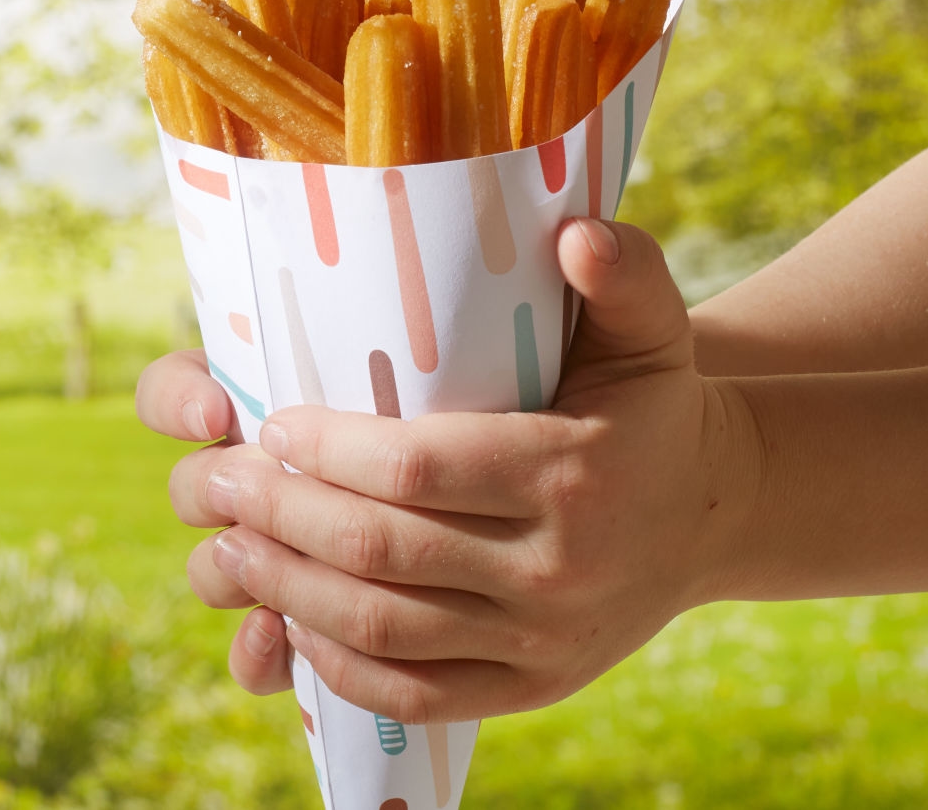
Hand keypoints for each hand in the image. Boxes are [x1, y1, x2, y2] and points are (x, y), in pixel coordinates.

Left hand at [137, 220, 759, 720]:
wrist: (711, 513)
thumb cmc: (655, 405)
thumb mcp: (653, 327)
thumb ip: (623, 272)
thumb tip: (577, 235)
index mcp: (572, 472)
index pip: (418, 469)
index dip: (330, 450)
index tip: (273, 420)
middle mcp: (556, 568)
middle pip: (383, 551)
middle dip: (281, 516)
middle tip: (216, 482)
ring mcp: (541, 641)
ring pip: (384, 628)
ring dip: (287, 590)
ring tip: (225, 547)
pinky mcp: (530, 687)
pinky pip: (415, 693)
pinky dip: (339, 664)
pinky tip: (290, 620)